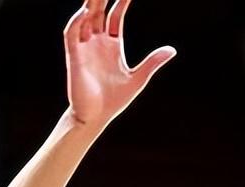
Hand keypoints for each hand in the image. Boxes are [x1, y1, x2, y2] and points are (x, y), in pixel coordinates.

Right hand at [63, 0, 175, 127]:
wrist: (96, 117)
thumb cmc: (114, 99)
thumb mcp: (138, 78)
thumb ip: (152, 62)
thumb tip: (172, 50)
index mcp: (112, 45)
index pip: (116, 16)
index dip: (121, 2)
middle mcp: (97, 42)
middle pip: (99, 11)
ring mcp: (85, 47)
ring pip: (85, 18)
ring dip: (90, 4)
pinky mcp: (75, 56)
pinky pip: (72, 34)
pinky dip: (77, 22)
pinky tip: (85, 12)